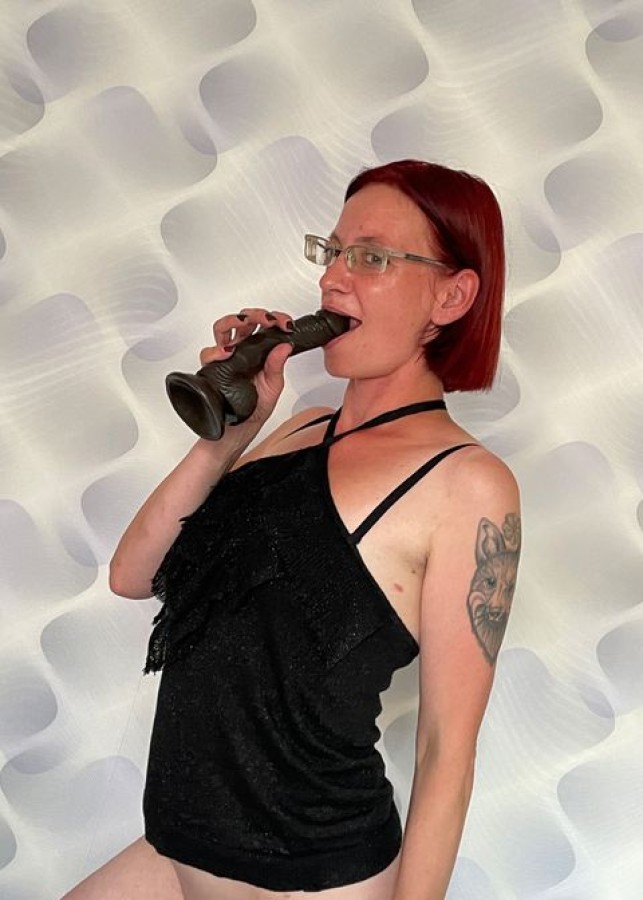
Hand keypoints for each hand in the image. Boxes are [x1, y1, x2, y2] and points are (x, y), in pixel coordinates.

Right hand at [199, 308, 293, 428]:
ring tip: (244, 322)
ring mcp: (225, 358)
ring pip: (222, 328)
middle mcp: (240, 351)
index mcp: (258, 351)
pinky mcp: (212, 368)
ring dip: (233, 320)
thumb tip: (285, 346)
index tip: (286, 324)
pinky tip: (227, 352)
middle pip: (242, 320)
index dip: (275, 320)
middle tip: (268, 320)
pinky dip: (216, 350)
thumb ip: (277, 366)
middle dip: (256, 314)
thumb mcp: (273, 387)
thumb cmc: (255, 408)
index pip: (264, 326)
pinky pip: (207, 354)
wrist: (239, 431)